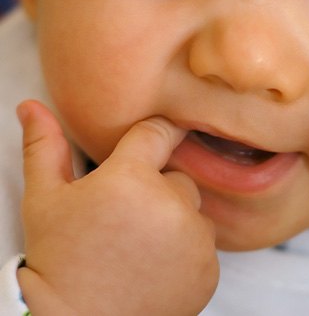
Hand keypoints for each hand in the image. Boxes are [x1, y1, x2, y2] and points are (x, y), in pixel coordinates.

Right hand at [16, 100, 218, 315]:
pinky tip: (155, 264)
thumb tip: (32, 107)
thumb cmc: (60, 261)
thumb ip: (45, 147)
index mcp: (130, 179)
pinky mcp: (208, 267)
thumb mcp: (44, 200)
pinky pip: (204, 240)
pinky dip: (187, 248)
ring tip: (139, 244)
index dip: (155, 133)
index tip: (153, 140)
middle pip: (177, 175)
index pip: (158, 131)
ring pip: (192, 207)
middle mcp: (169, 203)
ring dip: (174, 218)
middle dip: (157, 188)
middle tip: (127, 217)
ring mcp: (194, 237)